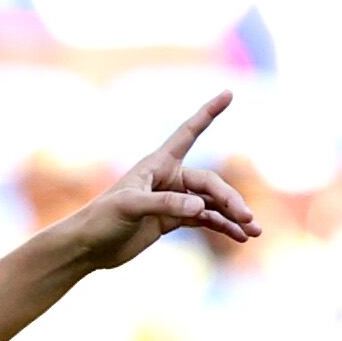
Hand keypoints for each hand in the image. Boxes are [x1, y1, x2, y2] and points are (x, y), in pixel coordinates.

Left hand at [69, 91, 259, 270]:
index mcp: (158, 163)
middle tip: (247, 218)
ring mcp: (173, 201)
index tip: (228, 93)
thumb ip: (166, 205)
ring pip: (211, 203)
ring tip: (253, 232)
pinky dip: (222, 227)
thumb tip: (201, 209)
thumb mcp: (130, 207)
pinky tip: (239, 237)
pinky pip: (205, 220)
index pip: (188, 132)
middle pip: (210, 184)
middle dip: (230, 200)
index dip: (208, 113)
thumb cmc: (101, 220)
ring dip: (232, 216)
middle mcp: (169, 178)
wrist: (87, 247)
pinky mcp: (171, 221)